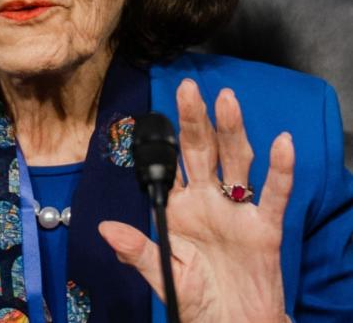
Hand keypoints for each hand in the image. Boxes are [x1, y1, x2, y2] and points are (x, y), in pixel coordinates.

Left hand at [99, 79, 291, 322]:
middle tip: (189, 87)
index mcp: (179, 208)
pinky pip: (274, 195)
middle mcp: (209, 201)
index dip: (165, 138)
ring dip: (233, 131)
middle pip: (202, 152)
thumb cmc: (195, 299)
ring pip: (236, 162)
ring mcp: (238, 211)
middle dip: (195, 120)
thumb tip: (104, 228)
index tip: (155, 109)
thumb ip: (138, 250)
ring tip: (226, 99)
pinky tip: (282, 143)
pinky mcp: (265, 228)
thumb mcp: (163, 274)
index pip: (170, 165)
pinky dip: (280, 170)